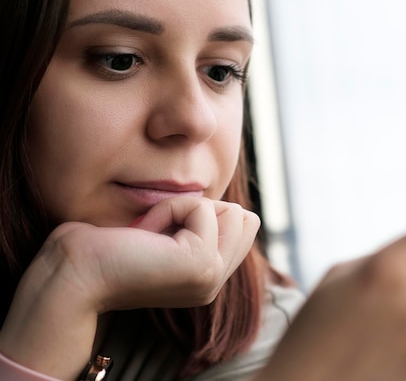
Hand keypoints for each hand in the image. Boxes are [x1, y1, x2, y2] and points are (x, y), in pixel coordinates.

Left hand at [0, 196, 258, 379]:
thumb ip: (201, 229)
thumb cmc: (105, 249)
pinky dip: (170, 209)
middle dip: (200, 208)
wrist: (74, 274)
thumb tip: (234, 208)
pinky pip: (202, 208)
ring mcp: (212, 277)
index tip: (162, 231)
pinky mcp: (202, 263)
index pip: (244, 227)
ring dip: (185, 207)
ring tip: (151, 232)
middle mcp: (215, 283)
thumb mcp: (167, 237)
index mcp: (208, 278)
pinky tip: (144, 234)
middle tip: (157, 230)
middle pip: (245, 219)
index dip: (206, 212)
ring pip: (230, 211)